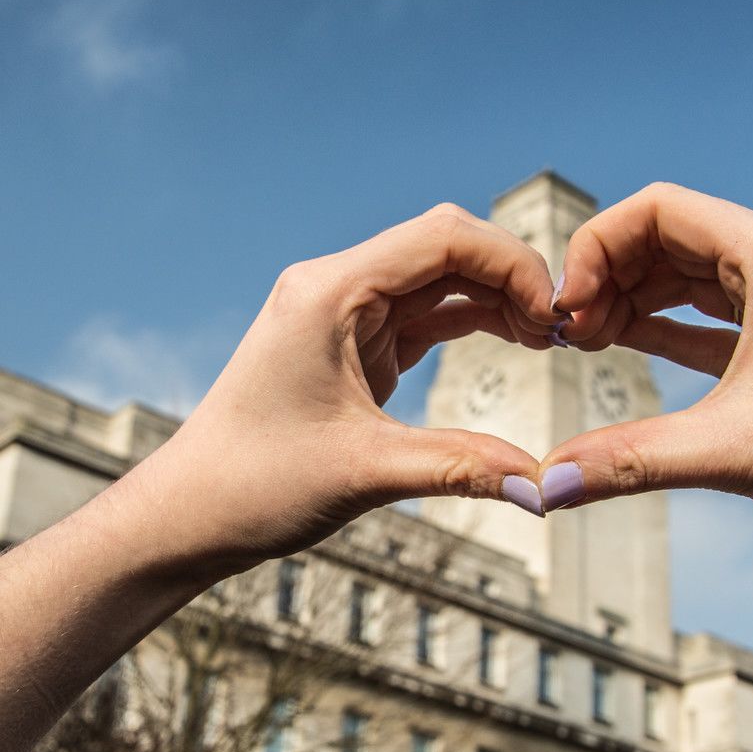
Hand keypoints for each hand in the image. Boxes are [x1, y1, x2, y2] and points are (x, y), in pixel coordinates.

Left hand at [133, 203, 561, 580]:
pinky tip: (513, 341)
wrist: (190, 513)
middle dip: (512, 278)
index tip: (554, 318)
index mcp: (330, 292)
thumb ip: (461, 467)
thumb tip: (544, 486)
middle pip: (447, 249)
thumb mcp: (366, 472)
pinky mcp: (353, 346)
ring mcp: (344, 314)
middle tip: (562, 330)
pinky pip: (427, 316)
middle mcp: (336, 287)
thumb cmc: (254, 484)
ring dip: (497, 300)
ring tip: (548, 338)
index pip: (443, 238)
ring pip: (441, 281)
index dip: (512, 265)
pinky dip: (473, 323)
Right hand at [541, 184, 752, 661]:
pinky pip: (717, 314)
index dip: (595, 250)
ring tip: (590, 344)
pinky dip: (670, 326)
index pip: (658, 209)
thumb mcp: (735, 450)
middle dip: (609, 279)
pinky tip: (632, 347)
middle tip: (570, 338)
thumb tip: (548, 484)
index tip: (566, 312)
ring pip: (693, 275)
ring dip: (635, 302)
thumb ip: (630, 460)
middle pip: (670, 237)